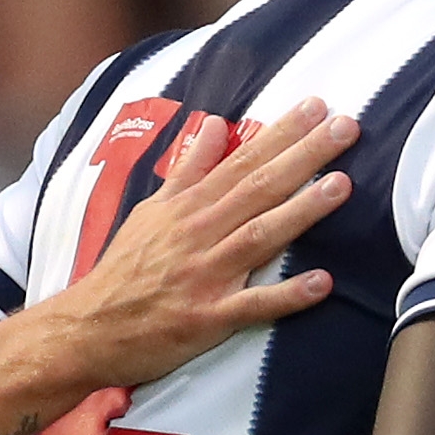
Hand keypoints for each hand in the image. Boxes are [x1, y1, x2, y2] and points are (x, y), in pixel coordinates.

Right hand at [38, 101, 358, 390]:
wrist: (88, 329)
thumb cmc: (125, 269)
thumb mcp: (150, 209)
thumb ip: (189, 169)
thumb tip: (214, 124)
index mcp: (188, 206)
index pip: (242, 160)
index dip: (281, 133)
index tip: (317, 106)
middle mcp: (199, 233)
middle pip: (258, 187)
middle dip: (304, 156)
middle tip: (346, 127)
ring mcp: (205, 275)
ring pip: (259, 236)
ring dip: (301, 211)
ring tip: (342, 187)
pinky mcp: (206, 318)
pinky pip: (252, 306)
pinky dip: (286, 295)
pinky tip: (322, 282)